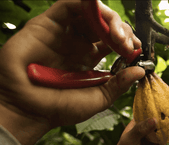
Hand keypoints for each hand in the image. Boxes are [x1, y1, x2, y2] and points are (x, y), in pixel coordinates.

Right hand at [0, 0, 142, 144]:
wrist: (28, 110)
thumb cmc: (59, 108)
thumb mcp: (97, 99)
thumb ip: (118, 84)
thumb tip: (139, 71)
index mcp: (89, 59)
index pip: (113, 41)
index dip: (127, 41)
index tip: (136, 50)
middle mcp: (77, 43)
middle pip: (104, 25)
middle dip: (122, 30)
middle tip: (128, 44)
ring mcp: (63, 33)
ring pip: (90, 14)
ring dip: (108, 19)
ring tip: (117, 35)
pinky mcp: (47, 24)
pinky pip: (68, 6)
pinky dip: (86, 4)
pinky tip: (99, 12)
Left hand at [105, 114, 168, 144]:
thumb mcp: (128, 140)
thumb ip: (140, 130)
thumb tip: (154, 119)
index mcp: (138, 124)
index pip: (149, 111)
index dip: (159, 106)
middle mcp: (147, 129)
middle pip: (161, 120)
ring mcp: (153, 139)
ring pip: (167, 131)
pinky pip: (168, 144)